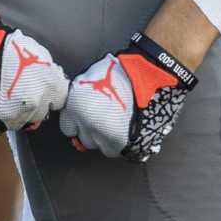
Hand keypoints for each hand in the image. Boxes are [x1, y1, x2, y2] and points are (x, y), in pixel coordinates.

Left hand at [60, 33, 196, 160]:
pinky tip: (125, 128)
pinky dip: (119, 143)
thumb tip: (77, 110)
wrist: (151, 73)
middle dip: (91, 130)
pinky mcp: (125, 143)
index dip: (77, 121)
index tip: (85, 116)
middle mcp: (89, 125)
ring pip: (99, 146)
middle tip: (104, 116)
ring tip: (117, 121)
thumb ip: (81, 98)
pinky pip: (115, 150)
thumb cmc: (124, 70)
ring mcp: (108, 136)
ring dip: (105, 137)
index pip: (68, 127)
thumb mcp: (92, 79)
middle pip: (83, 139)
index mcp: (78, 107)